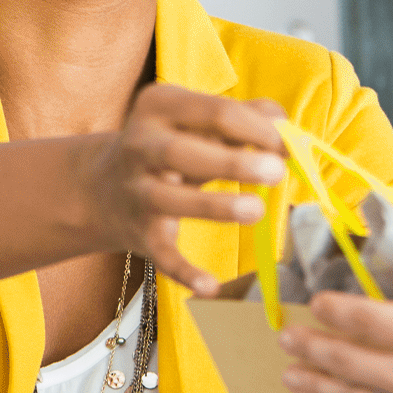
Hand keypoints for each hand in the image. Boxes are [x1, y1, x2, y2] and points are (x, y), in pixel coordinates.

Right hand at [77, 83, 288, 291]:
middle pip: (185, 152)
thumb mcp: (198, 122)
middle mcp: (140, 145)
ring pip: (172, 199)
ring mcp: (137, 191)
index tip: (290, 147)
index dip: (259, 129)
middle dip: (233, 162)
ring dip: (215, 206)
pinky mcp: (139, 234)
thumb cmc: (171, 147)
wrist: (103, 188)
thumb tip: (286, 128)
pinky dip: (184, 271)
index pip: (216, 112)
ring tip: (257, 209)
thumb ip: (245, 117)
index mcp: (160, 106)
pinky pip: (162, 254)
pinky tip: (210, 286)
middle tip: (276, 171)